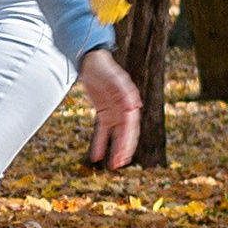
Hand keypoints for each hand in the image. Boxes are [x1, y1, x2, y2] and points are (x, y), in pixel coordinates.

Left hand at [78, 48, 140, 169]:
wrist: (92, 63)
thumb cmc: (105, 69)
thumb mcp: (114, 78)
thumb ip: (125, 91)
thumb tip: (135, 107)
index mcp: (129, 104)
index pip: (130, 126)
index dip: (128, 141)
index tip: (124, 154)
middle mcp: (124, 111)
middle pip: (126, 133)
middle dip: (124, 149)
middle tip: (119, 164)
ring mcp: (115, 113)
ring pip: (116, 135)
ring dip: (115, 149)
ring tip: (113, 165)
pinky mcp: (104, 114)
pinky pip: (102, 131)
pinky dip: (100, 143)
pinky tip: (96, 156)